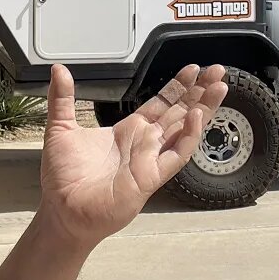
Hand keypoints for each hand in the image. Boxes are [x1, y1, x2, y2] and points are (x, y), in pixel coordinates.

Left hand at [36, 64, 227, 250]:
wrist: (61, 210)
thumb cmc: (63, 178)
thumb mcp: (60, 129)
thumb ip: (62, 98)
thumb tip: (58, 70)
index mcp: (128, 130)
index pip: (161, 103)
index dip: (178, 86)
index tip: (193, 69)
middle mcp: (144, 143)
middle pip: (180, 111)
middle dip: (199, 91)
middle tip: (218, 71)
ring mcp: (151, 159)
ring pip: (185, 129)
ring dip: (204, 109)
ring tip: (219, 88)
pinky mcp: (151, 177)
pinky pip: (176, 155)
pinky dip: (189, 136)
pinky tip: (197, 117)